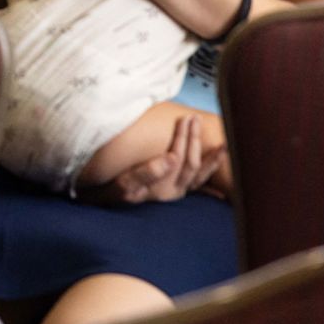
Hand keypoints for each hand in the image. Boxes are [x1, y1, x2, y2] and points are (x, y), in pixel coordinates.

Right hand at [82, 115, 223, 204]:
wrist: (100, 205)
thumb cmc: (108, 192)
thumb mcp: (123, 184)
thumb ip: (146, 172)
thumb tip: (172, 158)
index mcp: (164, 188)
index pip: (179, 159)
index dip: (183, 139)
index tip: (184, 120)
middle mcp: (174, 191)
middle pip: (191, 163)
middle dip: (194, 140)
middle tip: (194, 119)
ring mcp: (175, 192)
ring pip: (199, 175)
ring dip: (211, 158)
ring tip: (224, 144)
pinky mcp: (172, 191)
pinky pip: (198, 186)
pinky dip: (209, 179)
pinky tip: (222, 184)